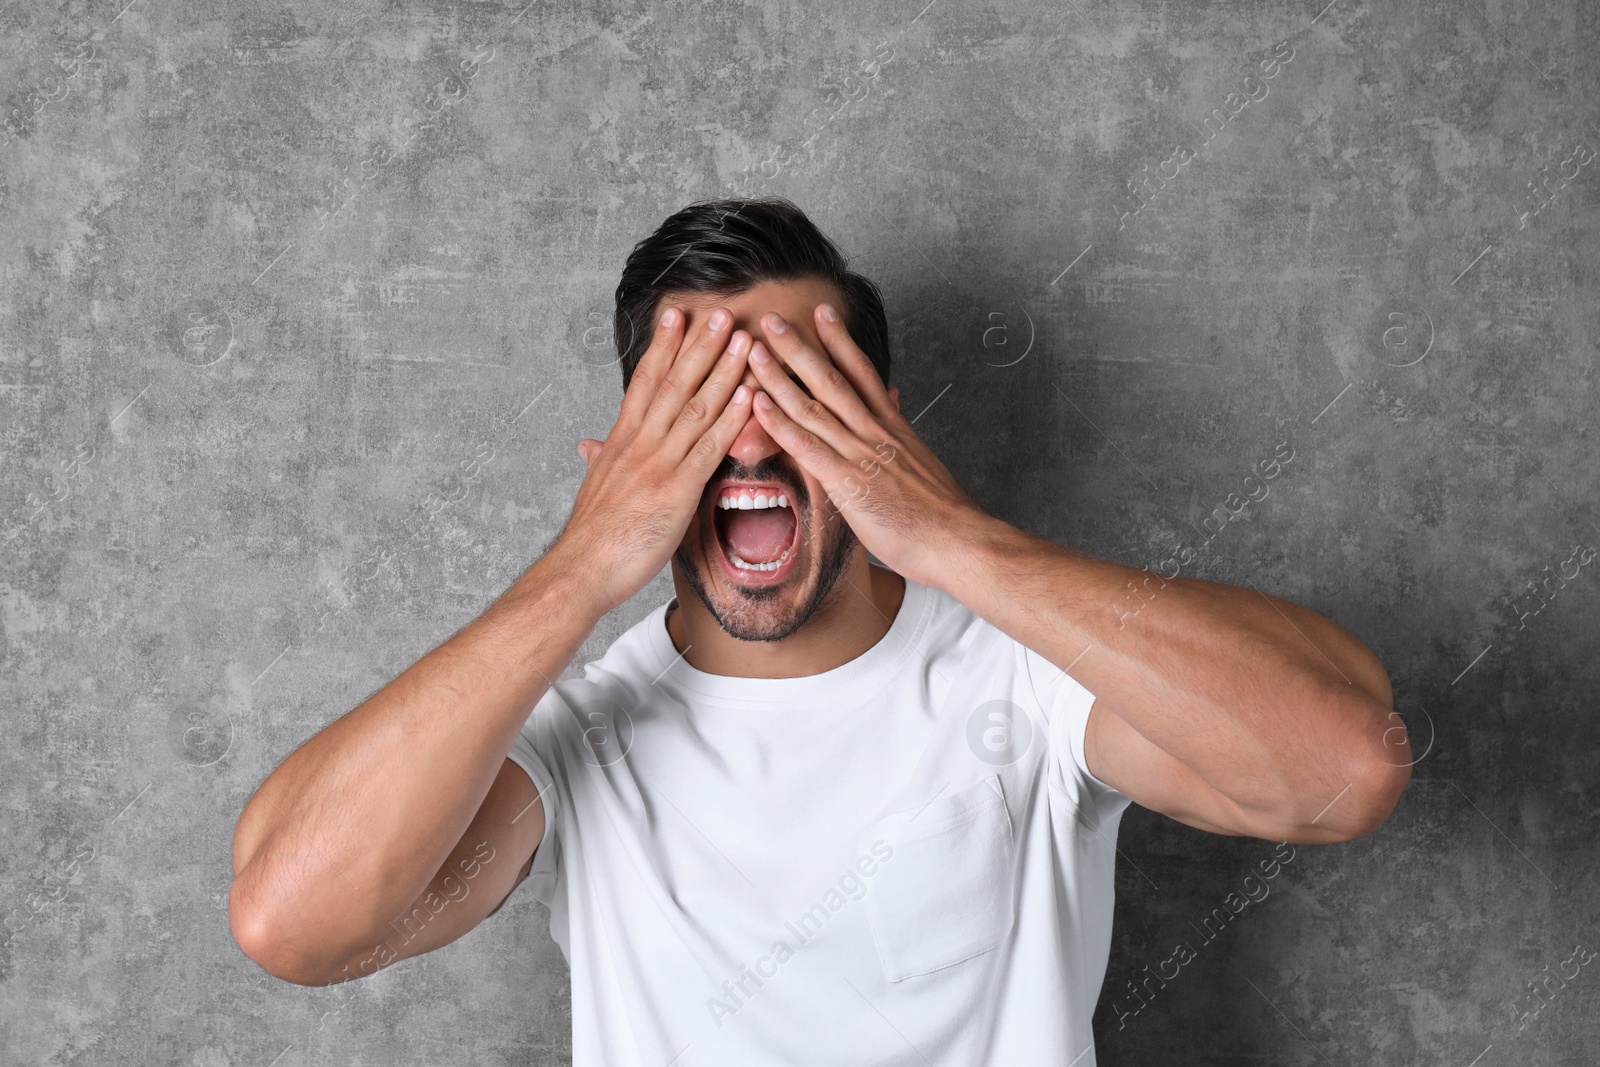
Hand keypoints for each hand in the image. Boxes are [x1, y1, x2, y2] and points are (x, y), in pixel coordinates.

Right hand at [554, 305, 752, 610]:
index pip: (645, 383)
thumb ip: (599, 461)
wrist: (581, 570)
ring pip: (695, 406)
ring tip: (744, 340)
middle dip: (700, 345)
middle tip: (722, 312)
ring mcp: (658, 464)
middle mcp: (640, 444)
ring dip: (723, 371)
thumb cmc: (591, 537)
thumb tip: (588, 446)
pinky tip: (750, 396)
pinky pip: (709, 447)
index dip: (662, 347)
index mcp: (621, 442)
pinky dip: (731, 419)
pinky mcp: (676, 489)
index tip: (677, 317)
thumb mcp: (593, 488)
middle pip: (673, 383)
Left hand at [746, 304, 991, 591]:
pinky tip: (758, 403)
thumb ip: (900, 433)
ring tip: (754, 350)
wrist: (956, 539)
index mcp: (893, 427)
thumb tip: (894, 403)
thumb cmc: (939, 512)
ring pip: (813, 405)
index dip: (841, 341)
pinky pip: (807, 446)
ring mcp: (860, 454)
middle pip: (832, 378)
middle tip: (773, 318)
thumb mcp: (921, 461)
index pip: (863, 373)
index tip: (823, 313)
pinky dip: (780, 423)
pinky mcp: (848, 482)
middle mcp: (875, 432)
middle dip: (799, 347)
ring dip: (779, 376)